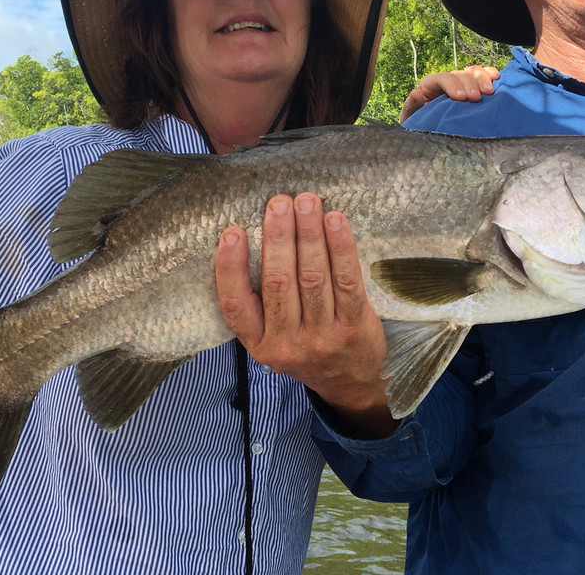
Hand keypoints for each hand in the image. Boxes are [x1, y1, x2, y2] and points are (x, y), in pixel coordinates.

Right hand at [215, 192, 397, 437]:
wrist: (351, 382)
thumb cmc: (307, 346)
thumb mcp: (273, 339)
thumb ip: (261, 302)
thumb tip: (255, 237)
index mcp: (259, 344)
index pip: (236, 305)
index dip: (230, 267)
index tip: (231, 232)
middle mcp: (287, 344)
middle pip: (279, 282)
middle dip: (278, 237)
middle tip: (278, 203)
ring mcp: (323, 338)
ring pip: (312, 277)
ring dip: (308, 234)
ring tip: (306, 202)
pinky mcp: (354, 327)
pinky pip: (346, 281)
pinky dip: (340, 248)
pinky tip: (335, 222)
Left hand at [400, 65, 499, 122]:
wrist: (432, 129)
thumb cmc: (420, 123)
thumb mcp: (412, 117)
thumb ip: (412, 106)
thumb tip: (416, 93)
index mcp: (431, 85)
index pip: (442, 78)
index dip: (452, 85)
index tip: (461, 97)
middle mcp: (448, 81)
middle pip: (461, 74)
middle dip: (470, 84)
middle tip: (477, 98)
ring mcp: (463, 83)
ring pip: (474, 72)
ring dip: (483, 79)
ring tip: (490, 92)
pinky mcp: (475, 87)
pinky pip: (485, 75)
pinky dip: (491, 74)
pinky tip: (498, 79)